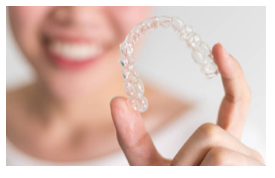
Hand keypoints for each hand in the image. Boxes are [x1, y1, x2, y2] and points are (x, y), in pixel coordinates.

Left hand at [110, 43, 264, 165]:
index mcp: (223, 143)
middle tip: (183, 176)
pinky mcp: (252, 172)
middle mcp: (244, 151)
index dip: (232, 75)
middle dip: (186, 156)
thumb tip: (116, 100)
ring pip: (215, 144)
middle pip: (211, 130)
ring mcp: (252, 164)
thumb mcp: (149, 166)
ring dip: (190, 168)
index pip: (237, 102)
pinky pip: (219, 160)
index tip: (219, 48)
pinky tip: (205, 177)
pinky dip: (197, 172)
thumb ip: (134, 137)